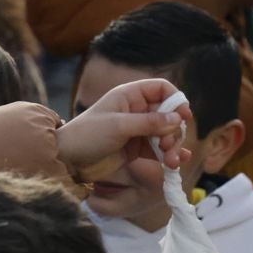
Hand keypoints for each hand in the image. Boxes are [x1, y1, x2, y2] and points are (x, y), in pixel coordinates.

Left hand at [56, 78, 193, 174]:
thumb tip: (177, 119)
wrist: (68, 161)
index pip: (161, 89)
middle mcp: (137, 111)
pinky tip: (175, 164)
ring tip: (172, 162)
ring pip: (166, 134)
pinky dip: (168, 156)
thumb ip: (149, 123)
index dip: (176, 100)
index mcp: (130, 96)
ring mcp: (138, 130)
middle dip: (174, 131)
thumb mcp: (119, 126)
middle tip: (169, 146)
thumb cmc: (88, 135)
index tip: (184, 116)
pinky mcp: (137, 149)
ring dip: (173, 147)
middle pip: (168, 114)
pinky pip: (159, 150)